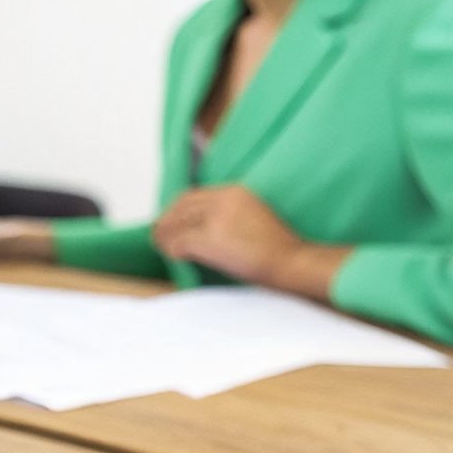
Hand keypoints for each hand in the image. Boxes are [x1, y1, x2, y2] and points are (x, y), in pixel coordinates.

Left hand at [152, 184, 346, 297]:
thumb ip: (228, 216)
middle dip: (166, 220)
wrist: (294, 261)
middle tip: (158, 234)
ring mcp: (216, 218)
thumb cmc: (279, 249)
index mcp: (235, 192)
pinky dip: (173, 250)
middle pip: (181, 206)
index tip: (170, 220)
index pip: (193, 196)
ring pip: (177, 223)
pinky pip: (180, 243)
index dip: (177, 209)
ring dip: (165, 236)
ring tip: (161, 246)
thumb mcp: (253, 218)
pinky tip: (174, 257)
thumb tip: (200, 229)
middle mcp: (224, 199)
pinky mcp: (211, 238)